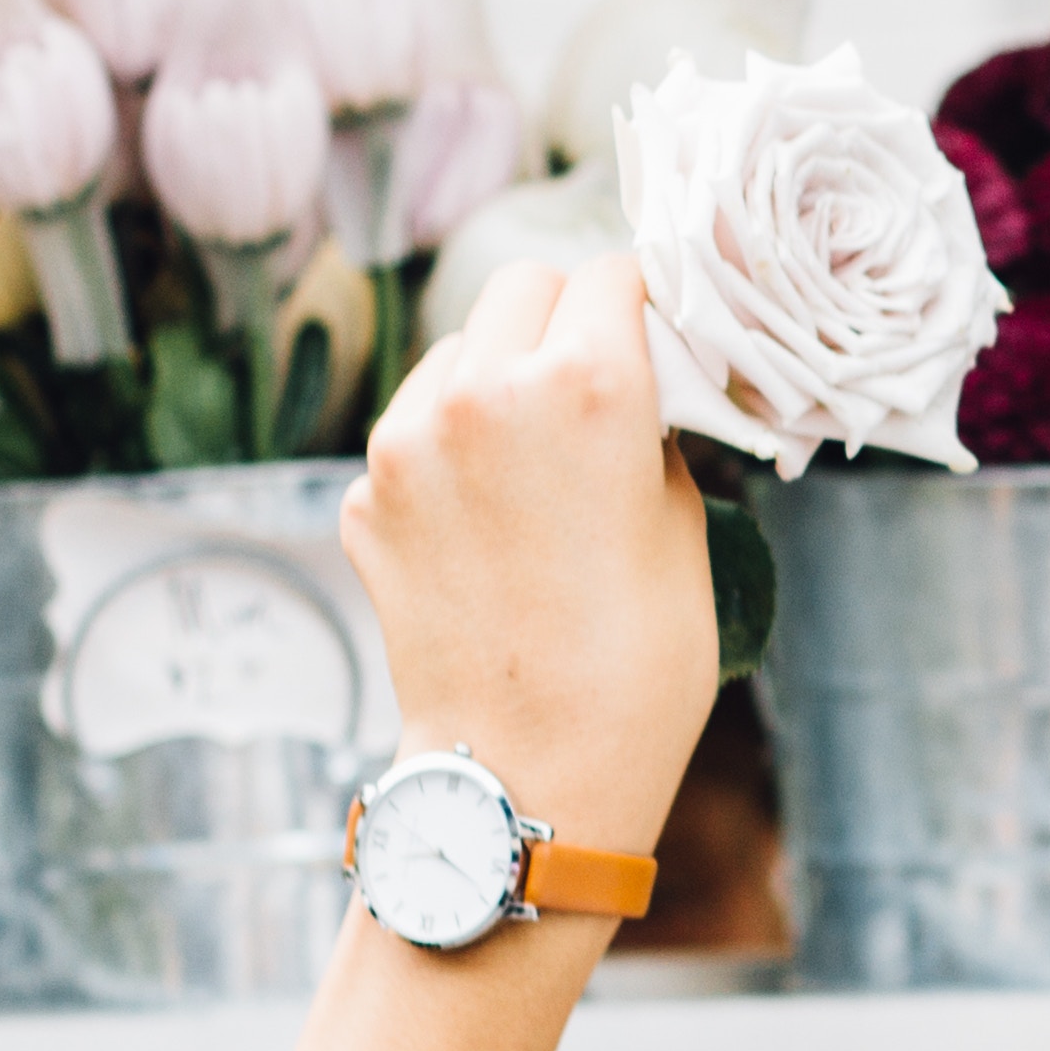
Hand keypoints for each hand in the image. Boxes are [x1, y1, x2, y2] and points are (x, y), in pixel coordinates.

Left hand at [342, 250, 718, 859]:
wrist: (531, 775)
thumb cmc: (636, 668)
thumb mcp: (684, 527)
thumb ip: (652, 432)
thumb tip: (637, 391)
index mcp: (586, 384)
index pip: (612, 275)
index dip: (643, 306)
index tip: (655, 338)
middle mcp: (483, 391)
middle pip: (522, 289)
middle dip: (563, 320)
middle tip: (595, 384)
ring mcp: (407, 443)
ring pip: (457, 352)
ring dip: (496, 379)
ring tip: (534, 461)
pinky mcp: (365, 496)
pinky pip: (413, 433)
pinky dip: (450, 454)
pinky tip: (488, 523)